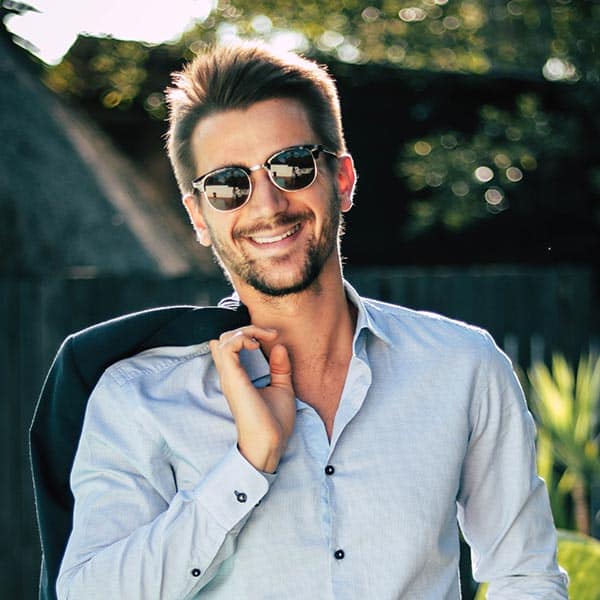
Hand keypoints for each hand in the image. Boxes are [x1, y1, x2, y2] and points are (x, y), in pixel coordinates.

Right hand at [209, 326, 295, 472]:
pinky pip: (228, 347)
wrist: (270, 443)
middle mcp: (230, 375)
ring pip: (224, 338)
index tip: (272, 336)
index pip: (231, 345)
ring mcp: (229, 376)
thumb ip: (280, 368)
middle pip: (225, 338)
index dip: (248, 333)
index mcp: (239, 377)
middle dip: (248, 328)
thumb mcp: (282, 388)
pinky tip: (257, 344)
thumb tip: (279, 346)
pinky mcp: (232, 378)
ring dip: (246, 330)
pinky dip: (242, 338)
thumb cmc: (275, 423)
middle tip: (270, 333)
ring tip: (264, 336)